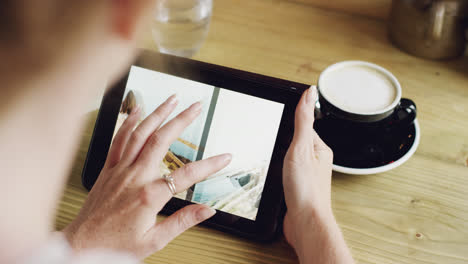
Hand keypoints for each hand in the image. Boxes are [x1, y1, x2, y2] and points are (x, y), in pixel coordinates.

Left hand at [63, 95, 230, 258]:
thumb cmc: (114, 245)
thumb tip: (207, 211)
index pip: (187, 175)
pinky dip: (128, 122)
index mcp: (149, 196)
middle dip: (182, 120)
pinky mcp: (108, 169)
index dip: (210, 165)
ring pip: (140, 133)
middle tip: (196, 106)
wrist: (80, 245)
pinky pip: (119, 139)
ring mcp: (119, 170)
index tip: (225, 157)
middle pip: (162, 140)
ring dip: (158, 113)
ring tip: (172, 100)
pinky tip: (137, 110)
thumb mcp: (154, 241)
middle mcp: (134, 177)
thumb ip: (182, 222)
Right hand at [282, 86, 333, 247]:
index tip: (279, 114)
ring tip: (271, 154)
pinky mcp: (296, 186)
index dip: (291, 120)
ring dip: (279, 155)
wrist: (304, 222)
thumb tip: (309, 93)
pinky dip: (277, 169)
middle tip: (271, 135)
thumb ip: (303, 121)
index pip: (305, 126)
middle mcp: (315, 161)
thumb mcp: (301, 148)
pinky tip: (272, 171)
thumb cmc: (306, 189)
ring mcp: (306, 174)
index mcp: (320, 148)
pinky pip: (285, 171)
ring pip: (290, 157)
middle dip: (283, 138)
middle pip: (296, 141)